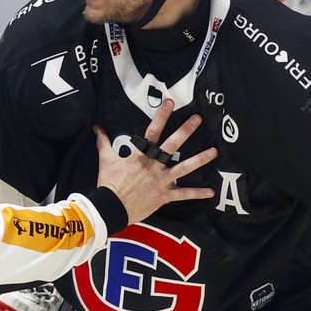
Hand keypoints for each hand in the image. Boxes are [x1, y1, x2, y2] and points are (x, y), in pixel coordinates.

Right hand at [95, 99, 215, 223]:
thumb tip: (96, 128)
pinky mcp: (163, 196)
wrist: (110, 207)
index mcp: (139, 156)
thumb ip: (103, 142)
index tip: (170, 103)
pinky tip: (211, 192)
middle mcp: (153, 166)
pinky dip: (197, 194)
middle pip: (172, 146)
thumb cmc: (108, 183)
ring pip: (183, 168)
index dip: (161, 116)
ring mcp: (160, 181)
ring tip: (214, 151)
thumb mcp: (105, 160)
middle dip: (185, 131)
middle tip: (197, 119)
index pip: (152, 132)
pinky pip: (182, 194)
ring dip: (200, 160)